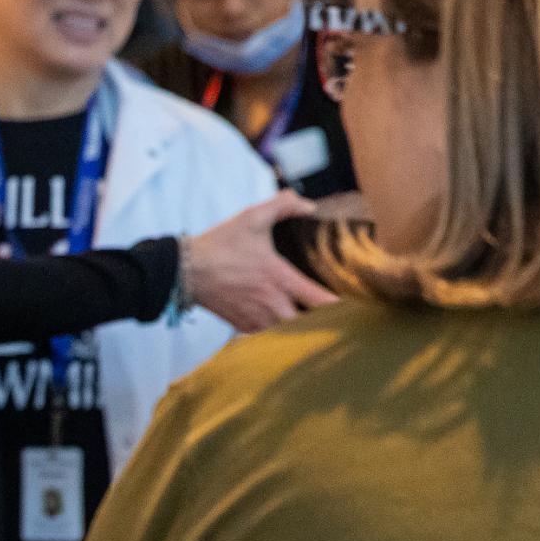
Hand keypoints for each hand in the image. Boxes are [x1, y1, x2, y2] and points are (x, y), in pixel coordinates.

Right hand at [184, 193, 333, 332]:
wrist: (186, 270)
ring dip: (300, 328)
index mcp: (279, 278)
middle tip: (334, 315)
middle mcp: (271, 303)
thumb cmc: (220, 244)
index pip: (319, 301)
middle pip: (309, 325)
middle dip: (322, 322)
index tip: (352, 306)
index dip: (340, 307)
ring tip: (311, 321)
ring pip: (289, 333)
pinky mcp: (244, 326)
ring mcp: (257, 318)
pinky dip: (278, 332)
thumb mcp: (252, 217)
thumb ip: (283, 206)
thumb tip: (309, 205)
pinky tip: (282, 322)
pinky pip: (269, 336)